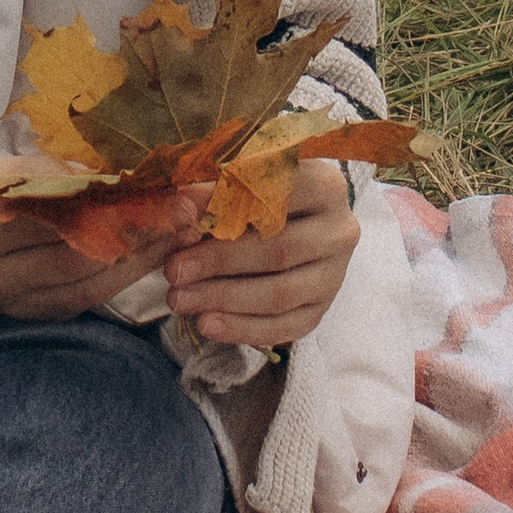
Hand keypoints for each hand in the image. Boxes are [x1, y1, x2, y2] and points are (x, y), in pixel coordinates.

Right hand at [0, 184, 204, 323]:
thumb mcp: (11, 170)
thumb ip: (60, 173)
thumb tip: (134, 167)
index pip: (59, 213)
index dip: (117, 200)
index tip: (170, 186)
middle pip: (79, 256)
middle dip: (141, 232)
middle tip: (189, 210)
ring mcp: (14, 303)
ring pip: (91, 284)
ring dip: (144, 256)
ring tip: (183, 230)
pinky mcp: (36, 316)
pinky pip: (90, 298)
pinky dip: (126, 274)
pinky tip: (155, 252)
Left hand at [164, 156, 358, 351]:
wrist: (291, 227)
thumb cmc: (257, 197)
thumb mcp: (239, 183)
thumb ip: (212, 193)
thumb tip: (178, 208)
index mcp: (325, 185)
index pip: (277, 197)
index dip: (225, 206)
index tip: (179, 218)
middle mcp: (339, 231)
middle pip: (278, 251)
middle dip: (219, 262)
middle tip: (173, 270)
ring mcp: (334, 275)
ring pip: (280, 294)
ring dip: (224, 299)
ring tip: (180, 299)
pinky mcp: (321, 310)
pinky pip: (284, 328)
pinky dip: (242, 328)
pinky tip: (206, 324)